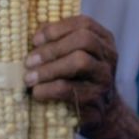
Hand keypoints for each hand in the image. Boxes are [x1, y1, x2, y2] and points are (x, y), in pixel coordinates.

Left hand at [24, 16, 125, 138]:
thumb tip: (34, 34)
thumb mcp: (74, 57)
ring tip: (30, 78)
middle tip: (29, 62)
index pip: (84, 23)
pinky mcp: (97, 100)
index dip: (57, 28)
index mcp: (103, 40)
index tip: (34, 40)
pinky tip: (37, 92)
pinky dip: (49, 89)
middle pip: (84, 39)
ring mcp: (105, 78)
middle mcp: (109, 56)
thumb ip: (59, 42)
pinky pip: (71, 89)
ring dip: (49, 69)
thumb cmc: (79, 80)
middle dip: (52, 49)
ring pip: (80, 61)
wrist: (102, 114)